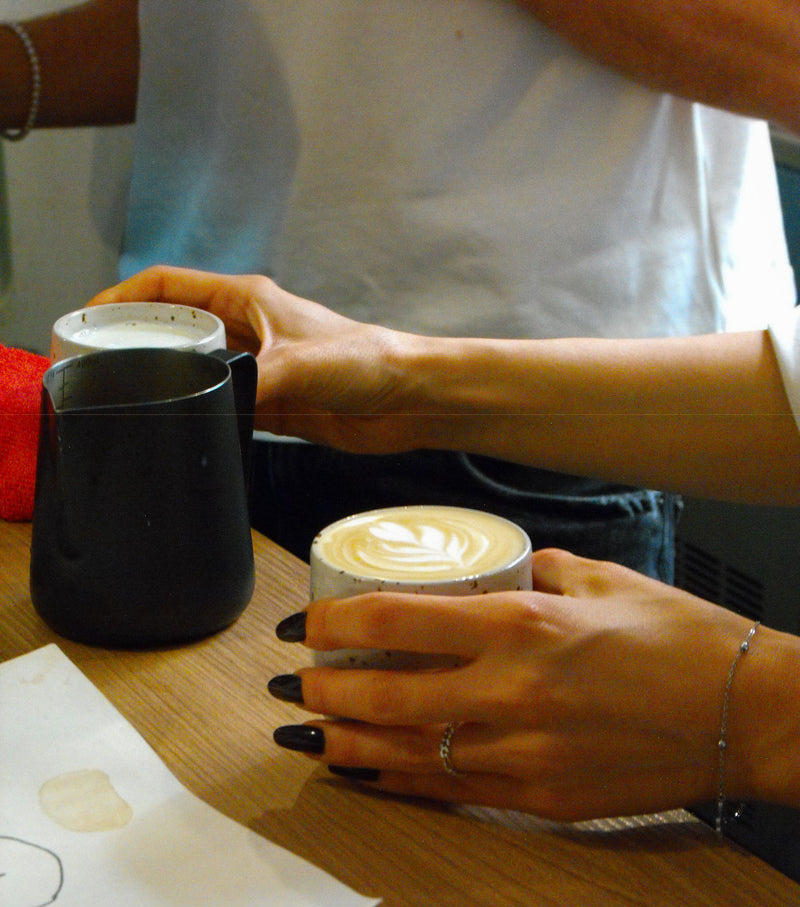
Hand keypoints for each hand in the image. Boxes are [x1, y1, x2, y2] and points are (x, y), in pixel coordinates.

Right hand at [90, 265, 434, 451]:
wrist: (409, 398)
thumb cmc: (367, 361)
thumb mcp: (298, 365)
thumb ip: (249, 384)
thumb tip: (208, 407)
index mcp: (247, 300)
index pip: (168, 286)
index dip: (125, 297)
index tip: (89, 319)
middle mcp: (248, 330)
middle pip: (175, 327)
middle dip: (135, 341)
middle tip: (96, 367)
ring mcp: (259, 366)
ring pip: (196, 366)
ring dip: (167, 378)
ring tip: (126, 398)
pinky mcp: (273, 401)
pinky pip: (223, 402)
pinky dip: (201, 410)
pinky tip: (180, 425)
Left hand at [270, 549, 767, 820]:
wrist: (746, 712)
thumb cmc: (680, 639)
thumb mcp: (601, 579)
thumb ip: (534, 571)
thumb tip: (493, 568)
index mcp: (525, 624)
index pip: (398, 619)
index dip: (334, 621)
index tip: (303, 624)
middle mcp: (513, 691)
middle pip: (386, 696)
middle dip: (325, 691)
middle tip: (294, 684)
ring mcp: (524, 753)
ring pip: (407, 754)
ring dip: (346, 745)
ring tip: (308, 733)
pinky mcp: (541, 798)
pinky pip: (452, 793)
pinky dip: (399, 783)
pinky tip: (365, 775)